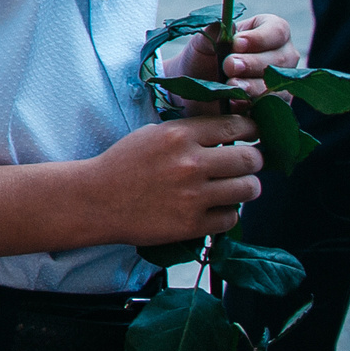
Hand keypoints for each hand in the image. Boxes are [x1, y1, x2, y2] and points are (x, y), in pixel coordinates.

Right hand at [87, 114, 265, 245]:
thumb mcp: (152, 135)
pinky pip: (231, 218)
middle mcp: (190, 163)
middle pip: (250, 159)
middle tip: (247, 164)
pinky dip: (227, 214)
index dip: (251, 130)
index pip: (235, 126)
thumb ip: (189, 133)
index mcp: (179, 135)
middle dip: (254, 161)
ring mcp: (193, 196)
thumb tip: (228, 134)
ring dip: (246, 188)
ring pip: (248, 189)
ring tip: (235, 188)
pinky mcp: (192, 224)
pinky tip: (214, 209)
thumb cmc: (122, 165)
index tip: (254, 135)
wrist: (95, 200)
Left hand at [171, 12, 297, 98]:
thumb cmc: (205, 58)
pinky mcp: (276, 104)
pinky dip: (252, 103)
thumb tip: (223, 26)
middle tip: (229, 66)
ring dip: (252, 85)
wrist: (196, 88)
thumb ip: (213, 33)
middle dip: (253, 63)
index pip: (277, 30)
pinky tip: (235, 102)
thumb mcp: (203, 43)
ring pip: (278, 84)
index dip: (260, 37)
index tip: (237, 44)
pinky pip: (271, 106)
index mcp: (269, 30)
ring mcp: (282, 81)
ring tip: (230, 84)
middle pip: (281, 58)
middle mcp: (282, 55)